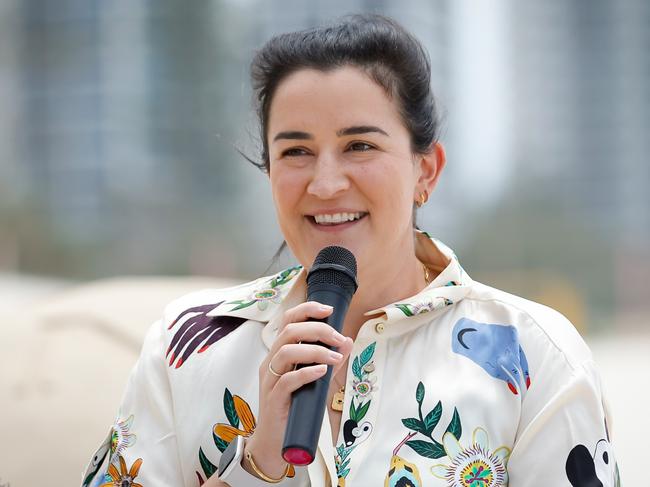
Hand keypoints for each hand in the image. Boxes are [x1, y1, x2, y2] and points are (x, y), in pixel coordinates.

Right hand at [244, 301, 352, 478]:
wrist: (276, 443)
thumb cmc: (294, 409)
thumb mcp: (316, 381)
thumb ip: (329, 361)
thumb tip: (346, 341)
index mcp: (278, 354)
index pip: (287, 321)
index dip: (307, 311)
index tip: (329, 310)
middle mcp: (270, 362)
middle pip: (289, 331)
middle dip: (317, 330)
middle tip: (338, 338)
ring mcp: (269, 380)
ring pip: (286, 352)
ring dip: (314, 351)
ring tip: (334, 357)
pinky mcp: (273, 399)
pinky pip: (286, 380)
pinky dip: (306, 373)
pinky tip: (321, 372)